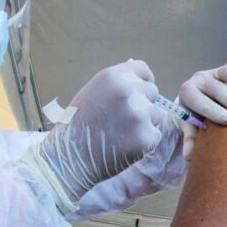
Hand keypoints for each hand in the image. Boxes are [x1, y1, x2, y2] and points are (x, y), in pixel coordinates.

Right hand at [36, 60, 164, 204]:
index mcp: (113, 77)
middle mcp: (128, 92)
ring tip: (122, 133)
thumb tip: (139, 81)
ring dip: (146, 123)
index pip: (142, 69)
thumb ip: (116, 84)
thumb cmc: (77, 125)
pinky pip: (155, 135)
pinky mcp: (145, 138)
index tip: (141, 91)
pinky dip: (145, 142)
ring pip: (157, 114)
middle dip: (144, 103)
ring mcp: (139, 115)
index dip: (143, 80)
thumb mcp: (92, 92)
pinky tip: (125, 145)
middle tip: (125, 118)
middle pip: (152, 91)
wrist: (69, 157)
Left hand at [178, 60, 226, 159]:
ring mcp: (215, 71)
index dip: (213, 110)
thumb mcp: (193, 127)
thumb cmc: (199, 116)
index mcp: (187, 93)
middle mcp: (199, 78)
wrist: (205, 98)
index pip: (198, 100)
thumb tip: (190, 157)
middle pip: (218, 89)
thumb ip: (192, 140)